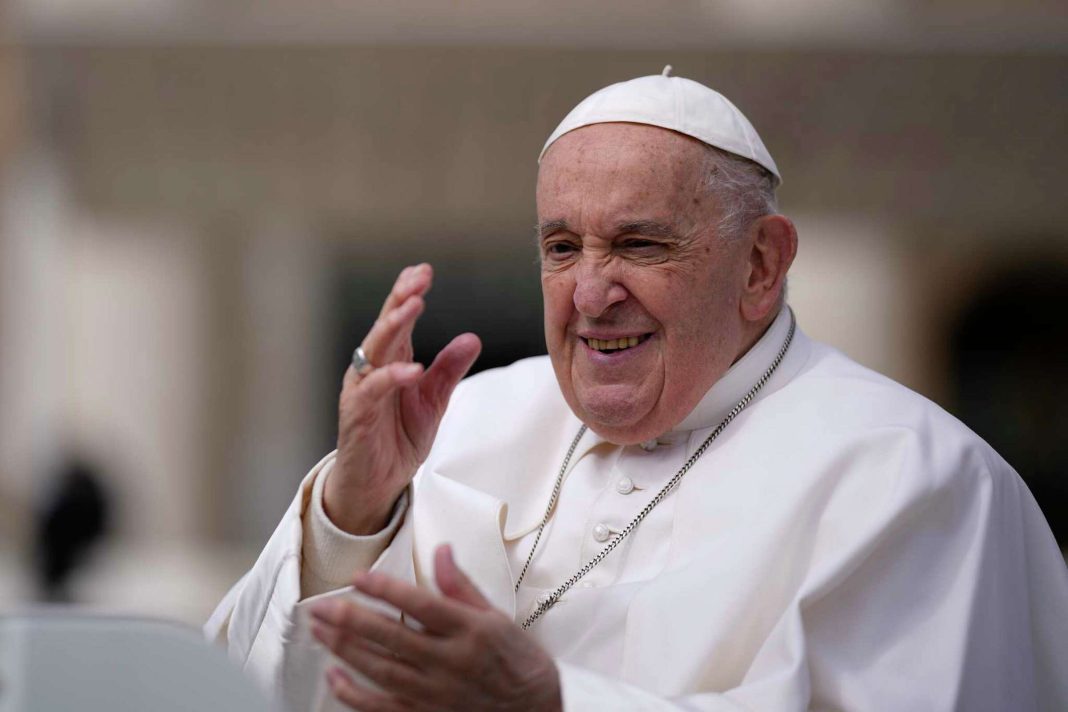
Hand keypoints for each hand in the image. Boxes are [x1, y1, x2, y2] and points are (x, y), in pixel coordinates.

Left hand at [310, 544, 561, 711]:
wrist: (536, 711)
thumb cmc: (517, 662)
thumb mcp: (497, 616)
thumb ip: (462, 585)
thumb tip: (441, 551)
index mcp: (469, 630)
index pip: (420, 605)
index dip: (387, 590)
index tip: (360, 577)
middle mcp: (450, 662)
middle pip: (391, 637)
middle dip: (350, 620)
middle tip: (320, 605)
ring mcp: (436, 692)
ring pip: (381, 669)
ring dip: (345, 649)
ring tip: (319, 630)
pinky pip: (383, 707)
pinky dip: (355, 695)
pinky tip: (334, 677)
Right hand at [329, 264, 480, 533]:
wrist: (377, 483)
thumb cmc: (397, 438)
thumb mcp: (433, 400)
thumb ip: (448, 370)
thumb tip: (472, 338)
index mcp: (391, 361)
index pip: (398, 320)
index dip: (408, 293)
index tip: (424, 270)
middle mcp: (372, 369)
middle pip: (385, 326)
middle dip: (401, 299)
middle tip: (419, 278)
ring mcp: (362, 390)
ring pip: (374, 350)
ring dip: (393, 326)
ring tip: (414, 306)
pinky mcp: (357, 415)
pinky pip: (374, 390)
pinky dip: (393, 377)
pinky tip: (413, 367)